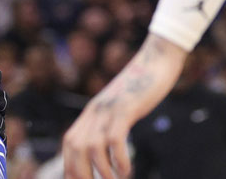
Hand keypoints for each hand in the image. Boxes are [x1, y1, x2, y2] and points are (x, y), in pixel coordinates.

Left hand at [62, 34, 185, 178]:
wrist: (156, 58)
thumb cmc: (142, 87)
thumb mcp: (121, 106)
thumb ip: (111, 121)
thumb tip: (108, 144)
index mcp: (92, 111)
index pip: (70, 141)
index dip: (69, 165)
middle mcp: (96, 110)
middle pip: (75, 146)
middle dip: (80, 173)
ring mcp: (109, 108)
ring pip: (92, 146)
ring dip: (101, 170)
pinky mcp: (126, 106)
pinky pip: (114, 137)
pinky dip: (118, 158)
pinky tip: (126, 170)